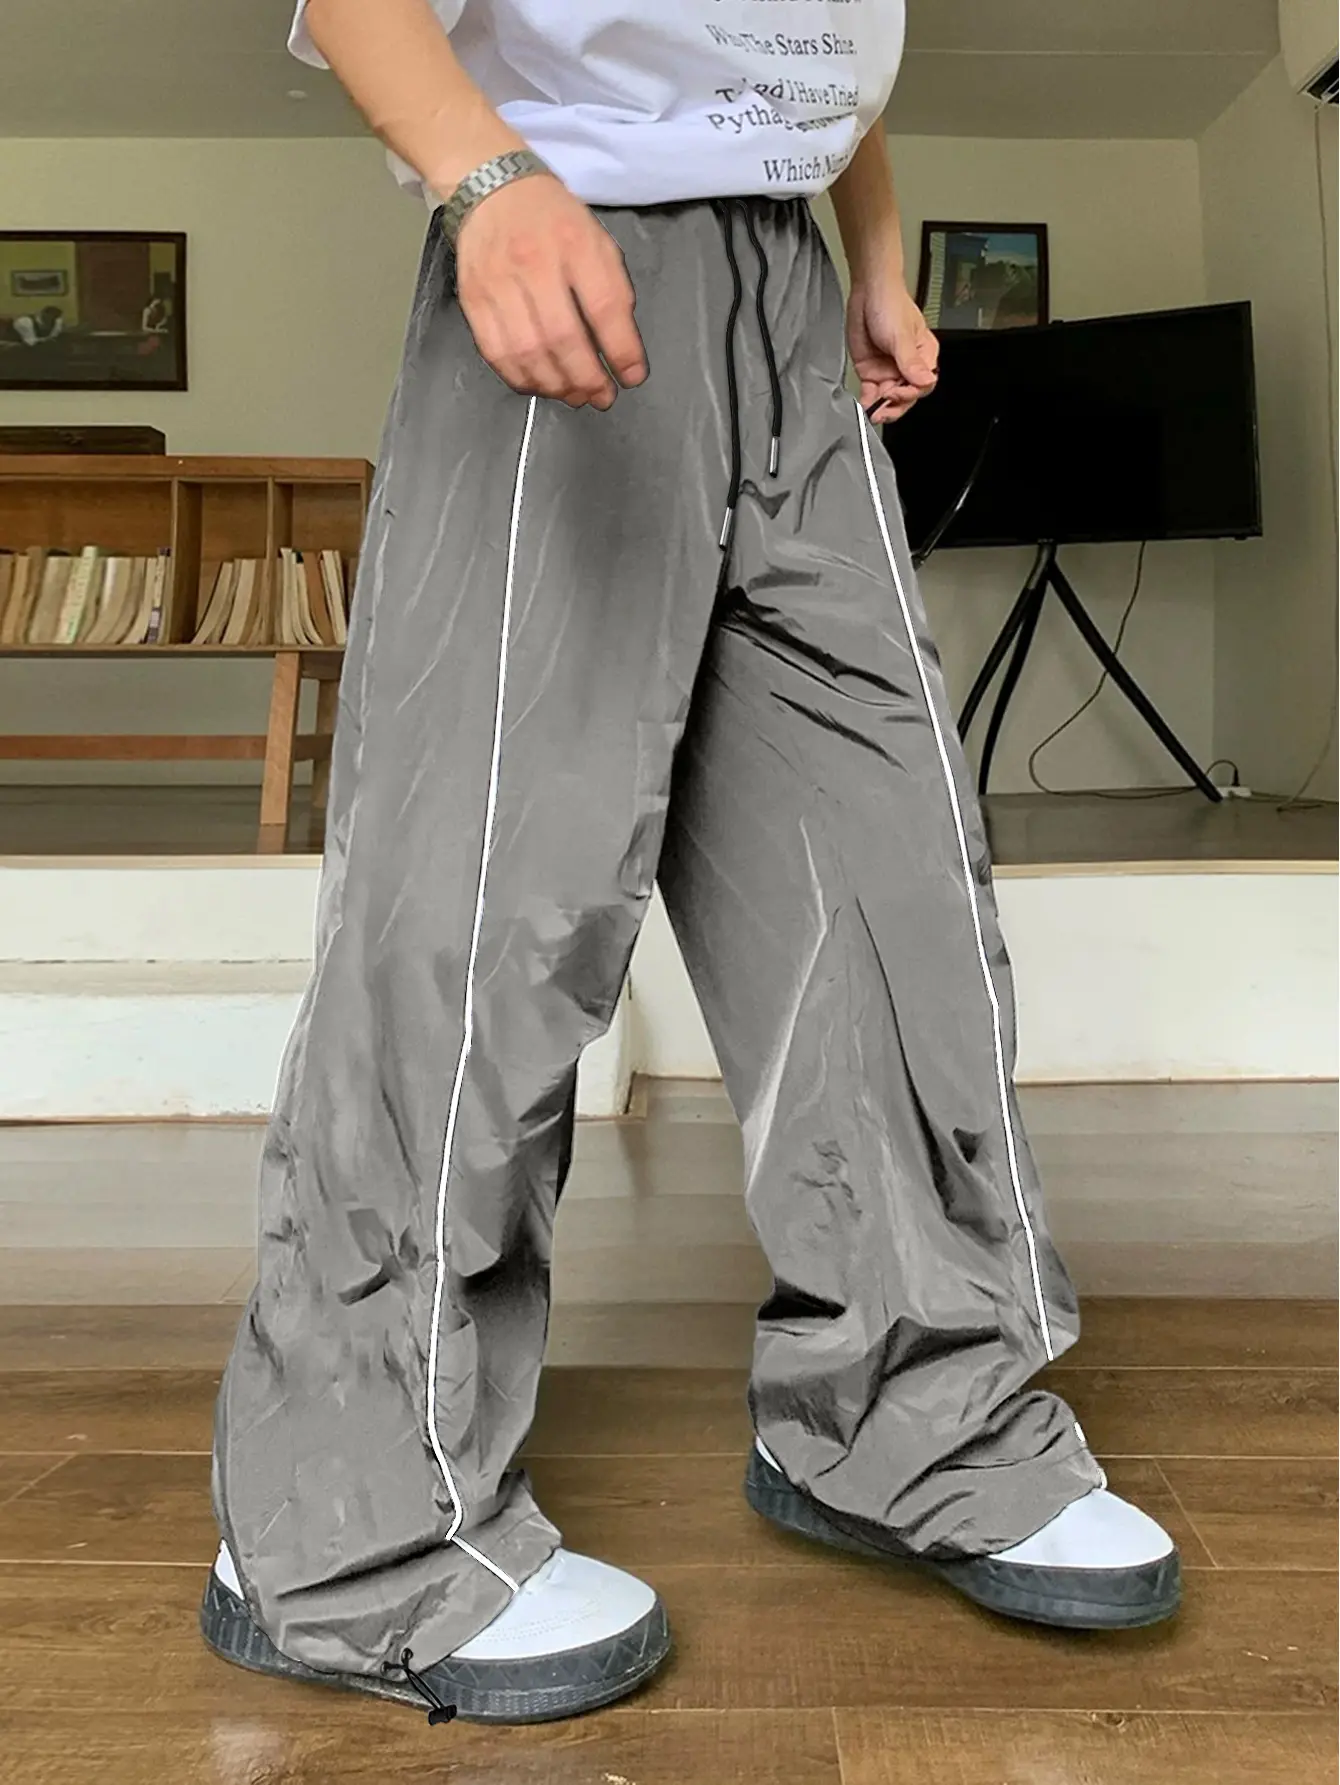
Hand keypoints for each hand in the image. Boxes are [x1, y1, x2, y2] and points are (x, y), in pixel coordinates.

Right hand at [455, 174, 646, 409]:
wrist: (492, 191)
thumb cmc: (553, 220)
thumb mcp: (596, 240)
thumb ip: (612, 289)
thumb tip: (621, 347)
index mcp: (574, 244)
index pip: (603, 306)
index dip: (621, 350)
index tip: (632, 376)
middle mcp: (534, 264)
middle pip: (562, 337)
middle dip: (587, 378)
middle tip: (602, 396)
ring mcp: (499, 283)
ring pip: (528, 352)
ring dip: (556, 385)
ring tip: (574, 395)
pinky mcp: (474, 300)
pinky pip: (497, 353)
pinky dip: (521, 378)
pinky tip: (540, 385)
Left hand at [847, 273, 938, 422]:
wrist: (867, 292)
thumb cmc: (890, 304)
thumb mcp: (901, 335)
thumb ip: (910, 362)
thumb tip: (924, 382)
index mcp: (924, 356)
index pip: (923, 385)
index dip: (910, 393)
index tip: (896, 392)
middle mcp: (907, 366)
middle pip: (907, 396)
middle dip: (896, 405)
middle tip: (884, 409)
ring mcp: (889, 370)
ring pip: (889, 399)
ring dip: (881, 407)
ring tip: (873, 411)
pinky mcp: (871, 371)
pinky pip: (871, 393)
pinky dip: (868, 401)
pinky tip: (865, 406)